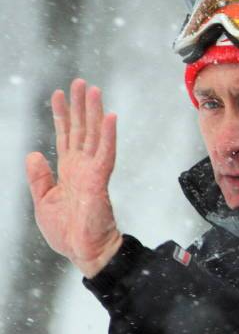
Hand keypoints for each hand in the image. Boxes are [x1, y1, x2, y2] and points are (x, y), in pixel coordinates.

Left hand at [26, 78, 122, 277]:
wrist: (84, 251)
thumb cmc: (67, 231)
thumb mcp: (43, 201)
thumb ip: (39, 177)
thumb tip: (33, 153)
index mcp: (68, 170)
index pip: (65, 136)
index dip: (62, 115)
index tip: (59, 93)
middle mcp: (82, 166)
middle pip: (81, 129)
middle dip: (79, 105)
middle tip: (80, 82)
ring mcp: (92, 171)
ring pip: (94, 135)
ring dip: (94, 112)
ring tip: (93, 90)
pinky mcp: (100, 179)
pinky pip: (106, 152)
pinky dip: (109, 135)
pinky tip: (110, 117)